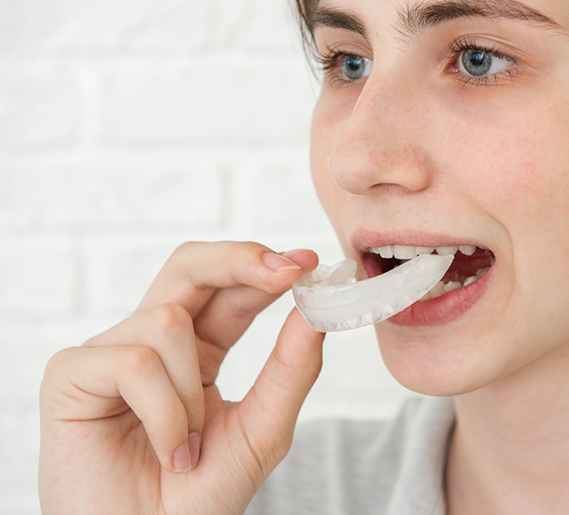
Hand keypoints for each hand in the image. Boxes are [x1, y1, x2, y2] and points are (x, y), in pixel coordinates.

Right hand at [38, 241, 324, 514]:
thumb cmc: (199, 498)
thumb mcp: (262, 430)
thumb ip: (290, 370)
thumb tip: (315, 312)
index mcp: (199, 350)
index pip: (229, 288)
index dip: (264, 267)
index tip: (307, 262)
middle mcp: (153, 342)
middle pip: (188, 266)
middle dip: (237, 260)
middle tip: (286, 270)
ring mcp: (110, 354)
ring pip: (166, 321)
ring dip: (190, 392)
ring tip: (188, 447)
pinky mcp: (71, 375)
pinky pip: (134, 361)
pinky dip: (163, 412)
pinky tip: (166, 451)